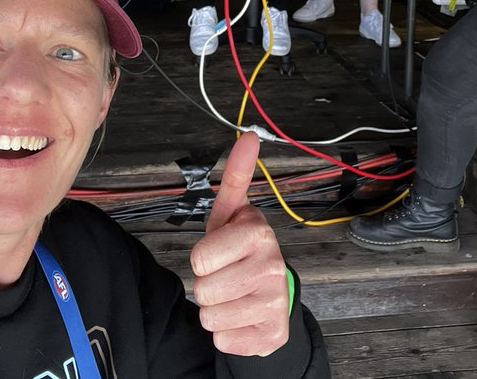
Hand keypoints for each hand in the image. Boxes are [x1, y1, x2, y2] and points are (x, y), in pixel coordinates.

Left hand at [190, 132, 290, 356]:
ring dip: (214, 311)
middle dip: (207, 286)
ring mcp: (276, 302)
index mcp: (258, 232)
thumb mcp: (231, 214)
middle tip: (225, 276)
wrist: (270, 295)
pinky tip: (242, 319)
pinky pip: (223, 341)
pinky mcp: (274, 335)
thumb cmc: (240, 251)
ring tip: (233, 297)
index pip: (200, 258)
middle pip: (203, 290)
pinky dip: (227, 334)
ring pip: (210, 317)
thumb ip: (234, 177)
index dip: (202, 259)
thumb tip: (248, 136)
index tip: (219, 252)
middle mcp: (273, 266)